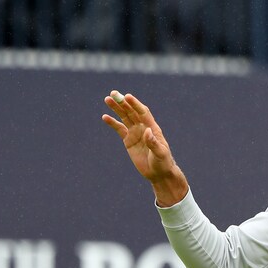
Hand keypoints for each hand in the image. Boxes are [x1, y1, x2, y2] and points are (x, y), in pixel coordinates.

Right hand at [102, 90, 187, 205]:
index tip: (126, 96)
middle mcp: (143, 127)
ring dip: (116, 108)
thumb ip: (153, 142)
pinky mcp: (128, 140)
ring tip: (107, 100)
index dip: (135, 104)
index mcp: (152, 127)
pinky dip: (112, 123)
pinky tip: (105, 117)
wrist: (158, 173)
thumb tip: (147, 131)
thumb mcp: (160, 153)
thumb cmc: (163, 162)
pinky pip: (119, 129)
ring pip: (124, 117)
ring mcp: (135, 133)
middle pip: (131, 111)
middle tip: (113, 94)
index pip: (143, 112)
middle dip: (122, 103)